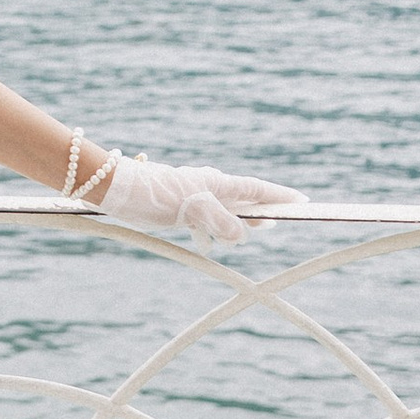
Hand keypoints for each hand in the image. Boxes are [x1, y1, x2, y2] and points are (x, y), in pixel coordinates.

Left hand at [93, 155, 304, 246]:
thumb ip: (221, 221)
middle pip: (244, 197)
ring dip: (243, 216)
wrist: (117, 189)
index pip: (256, 188)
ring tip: (260, 224)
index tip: (302, 200)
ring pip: (226, 206)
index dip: (279, 195)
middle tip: (283, 217)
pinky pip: (208, 215)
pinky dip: (219, 224)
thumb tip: (242, 235)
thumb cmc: (155, 195)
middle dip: (264, 207)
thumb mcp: (193, 210)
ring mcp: (193, 194)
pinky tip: (215, 235)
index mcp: (217, 182)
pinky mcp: (178, 205)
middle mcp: (208, 186)